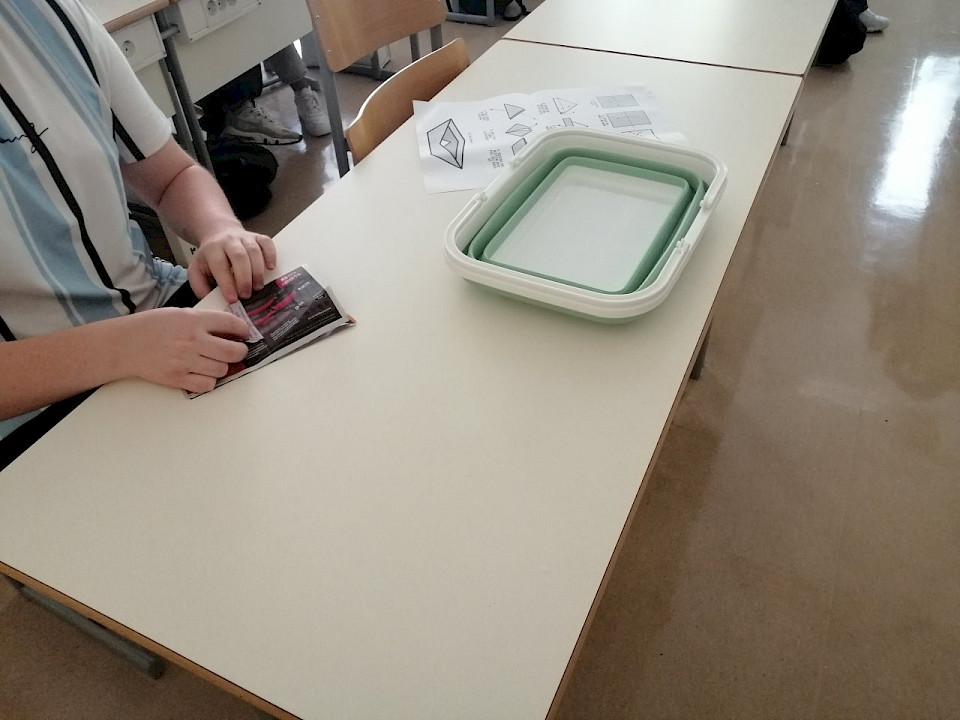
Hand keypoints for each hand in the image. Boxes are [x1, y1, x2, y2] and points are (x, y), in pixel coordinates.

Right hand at [122, 308, 249, 394]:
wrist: (125, 344)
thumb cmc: (152, 327)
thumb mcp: (180, 314)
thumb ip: (205, 321)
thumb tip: (231, 330)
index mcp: (193, 320)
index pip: (231, 324)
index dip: (243, 330)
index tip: (245, 334)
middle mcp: (192, 340)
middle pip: (233, 351)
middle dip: (240, 352)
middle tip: (236, 351)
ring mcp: (185, 361)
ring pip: (222, 370)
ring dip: (222, 367)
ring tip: (214, 362)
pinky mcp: (178, 378)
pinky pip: (207, 385)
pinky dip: (209, 381)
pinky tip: (202, 373)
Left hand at [188, 226, 276, 302]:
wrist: (218, 232)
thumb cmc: (210, 257)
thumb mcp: (196, 270)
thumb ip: (200, 286)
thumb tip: (210, 300)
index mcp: (212, 250)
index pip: (220, 265)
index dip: (227, 283)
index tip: (232, 299)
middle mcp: (229, 241)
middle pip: (239, 256)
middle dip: (244, 278)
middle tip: (246, 295)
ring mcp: (245, 237)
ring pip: (254, 251)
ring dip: (258, 271)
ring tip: (258, 287)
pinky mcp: (257, 237)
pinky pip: (267, 242)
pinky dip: (271, 255)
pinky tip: (271, 268)